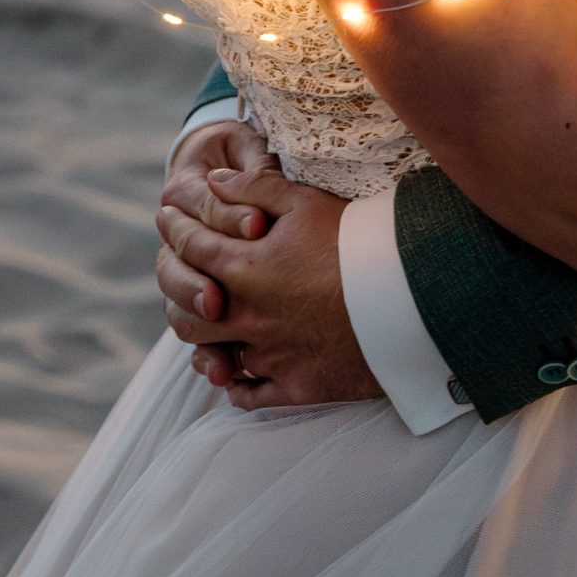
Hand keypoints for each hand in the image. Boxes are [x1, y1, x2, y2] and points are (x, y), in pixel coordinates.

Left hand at [156, 166, 382, 410]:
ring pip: (213, 355)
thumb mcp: (306, 202)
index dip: (174, 229)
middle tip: (179, 274)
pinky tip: (235, 371)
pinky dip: (237, 383)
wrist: (410, 298)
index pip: (191, 248)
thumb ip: (254, 187)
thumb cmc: (358, 241)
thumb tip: (211, 180)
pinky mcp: (296, 387)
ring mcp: (270, 357)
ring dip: (202, 340)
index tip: (166, 216)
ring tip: (206, 322)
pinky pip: (249, 395)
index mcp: (246, 268)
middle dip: (177, 289)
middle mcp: (248, 317)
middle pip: (187, 311)